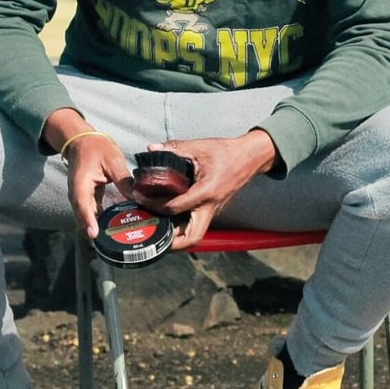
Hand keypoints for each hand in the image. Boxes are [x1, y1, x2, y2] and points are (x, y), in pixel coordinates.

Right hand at [65, 135, 132, 238]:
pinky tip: (114, 227)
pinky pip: (91, 214)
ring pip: (86, 218)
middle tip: (111, 245)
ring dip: (97, 228)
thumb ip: (124, 179)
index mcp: (81, 183)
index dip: (88, 221)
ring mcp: (80, 198)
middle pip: (83, 218)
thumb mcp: (113, 160)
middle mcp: (77, 194)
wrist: (81, 141)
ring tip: (114, 241)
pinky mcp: (86, 199)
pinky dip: (99, 221)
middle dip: (94, 232)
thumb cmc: (96, 148)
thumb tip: (137, 196)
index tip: (93, 235)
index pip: (83, 205)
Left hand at [133, 129, 276, 249]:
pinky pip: (196, 225)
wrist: (250, 157)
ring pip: (194, 235)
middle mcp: (210, 207)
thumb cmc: (227, 152)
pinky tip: (167, 218)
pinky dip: (181, 228)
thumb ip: (174, 148)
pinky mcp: (213, 210)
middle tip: (149, 234)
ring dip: (176, 238)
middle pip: (192, 238)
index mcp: (206, 192)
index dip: (154, 204)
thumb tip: (151, 149)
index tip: (139, 197)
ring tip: (155, 229)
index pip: (175, 208)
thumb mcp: (199, 147)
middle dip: (170, 242)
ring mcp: (213, 211)